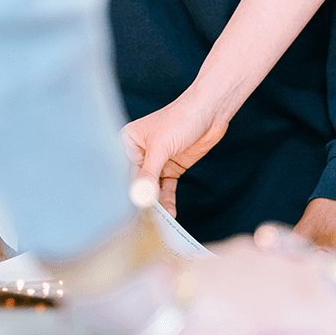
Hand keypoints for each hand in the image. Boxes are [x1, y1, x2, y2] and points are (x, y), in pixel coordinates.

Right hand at [120, 90, 229, 217]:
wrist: (212, 110)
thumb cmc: (183, 118)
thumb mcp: (161, 147)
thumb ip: (148, 174)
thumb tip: (138, 199)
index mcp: (128, 141)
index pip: (123, 172)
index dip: (127, 192)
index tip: (129, 214)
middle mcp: (139, 152)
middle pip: (137, 183)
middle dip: (141, 201)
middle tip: (143, 224)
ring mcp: (157, 161)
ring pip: (152, 189)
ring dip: (156, 205)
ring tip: (158, 224)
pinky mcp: (172, 168)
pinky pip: (166, 189)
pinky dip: (168, 201)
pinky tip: (170, 214)